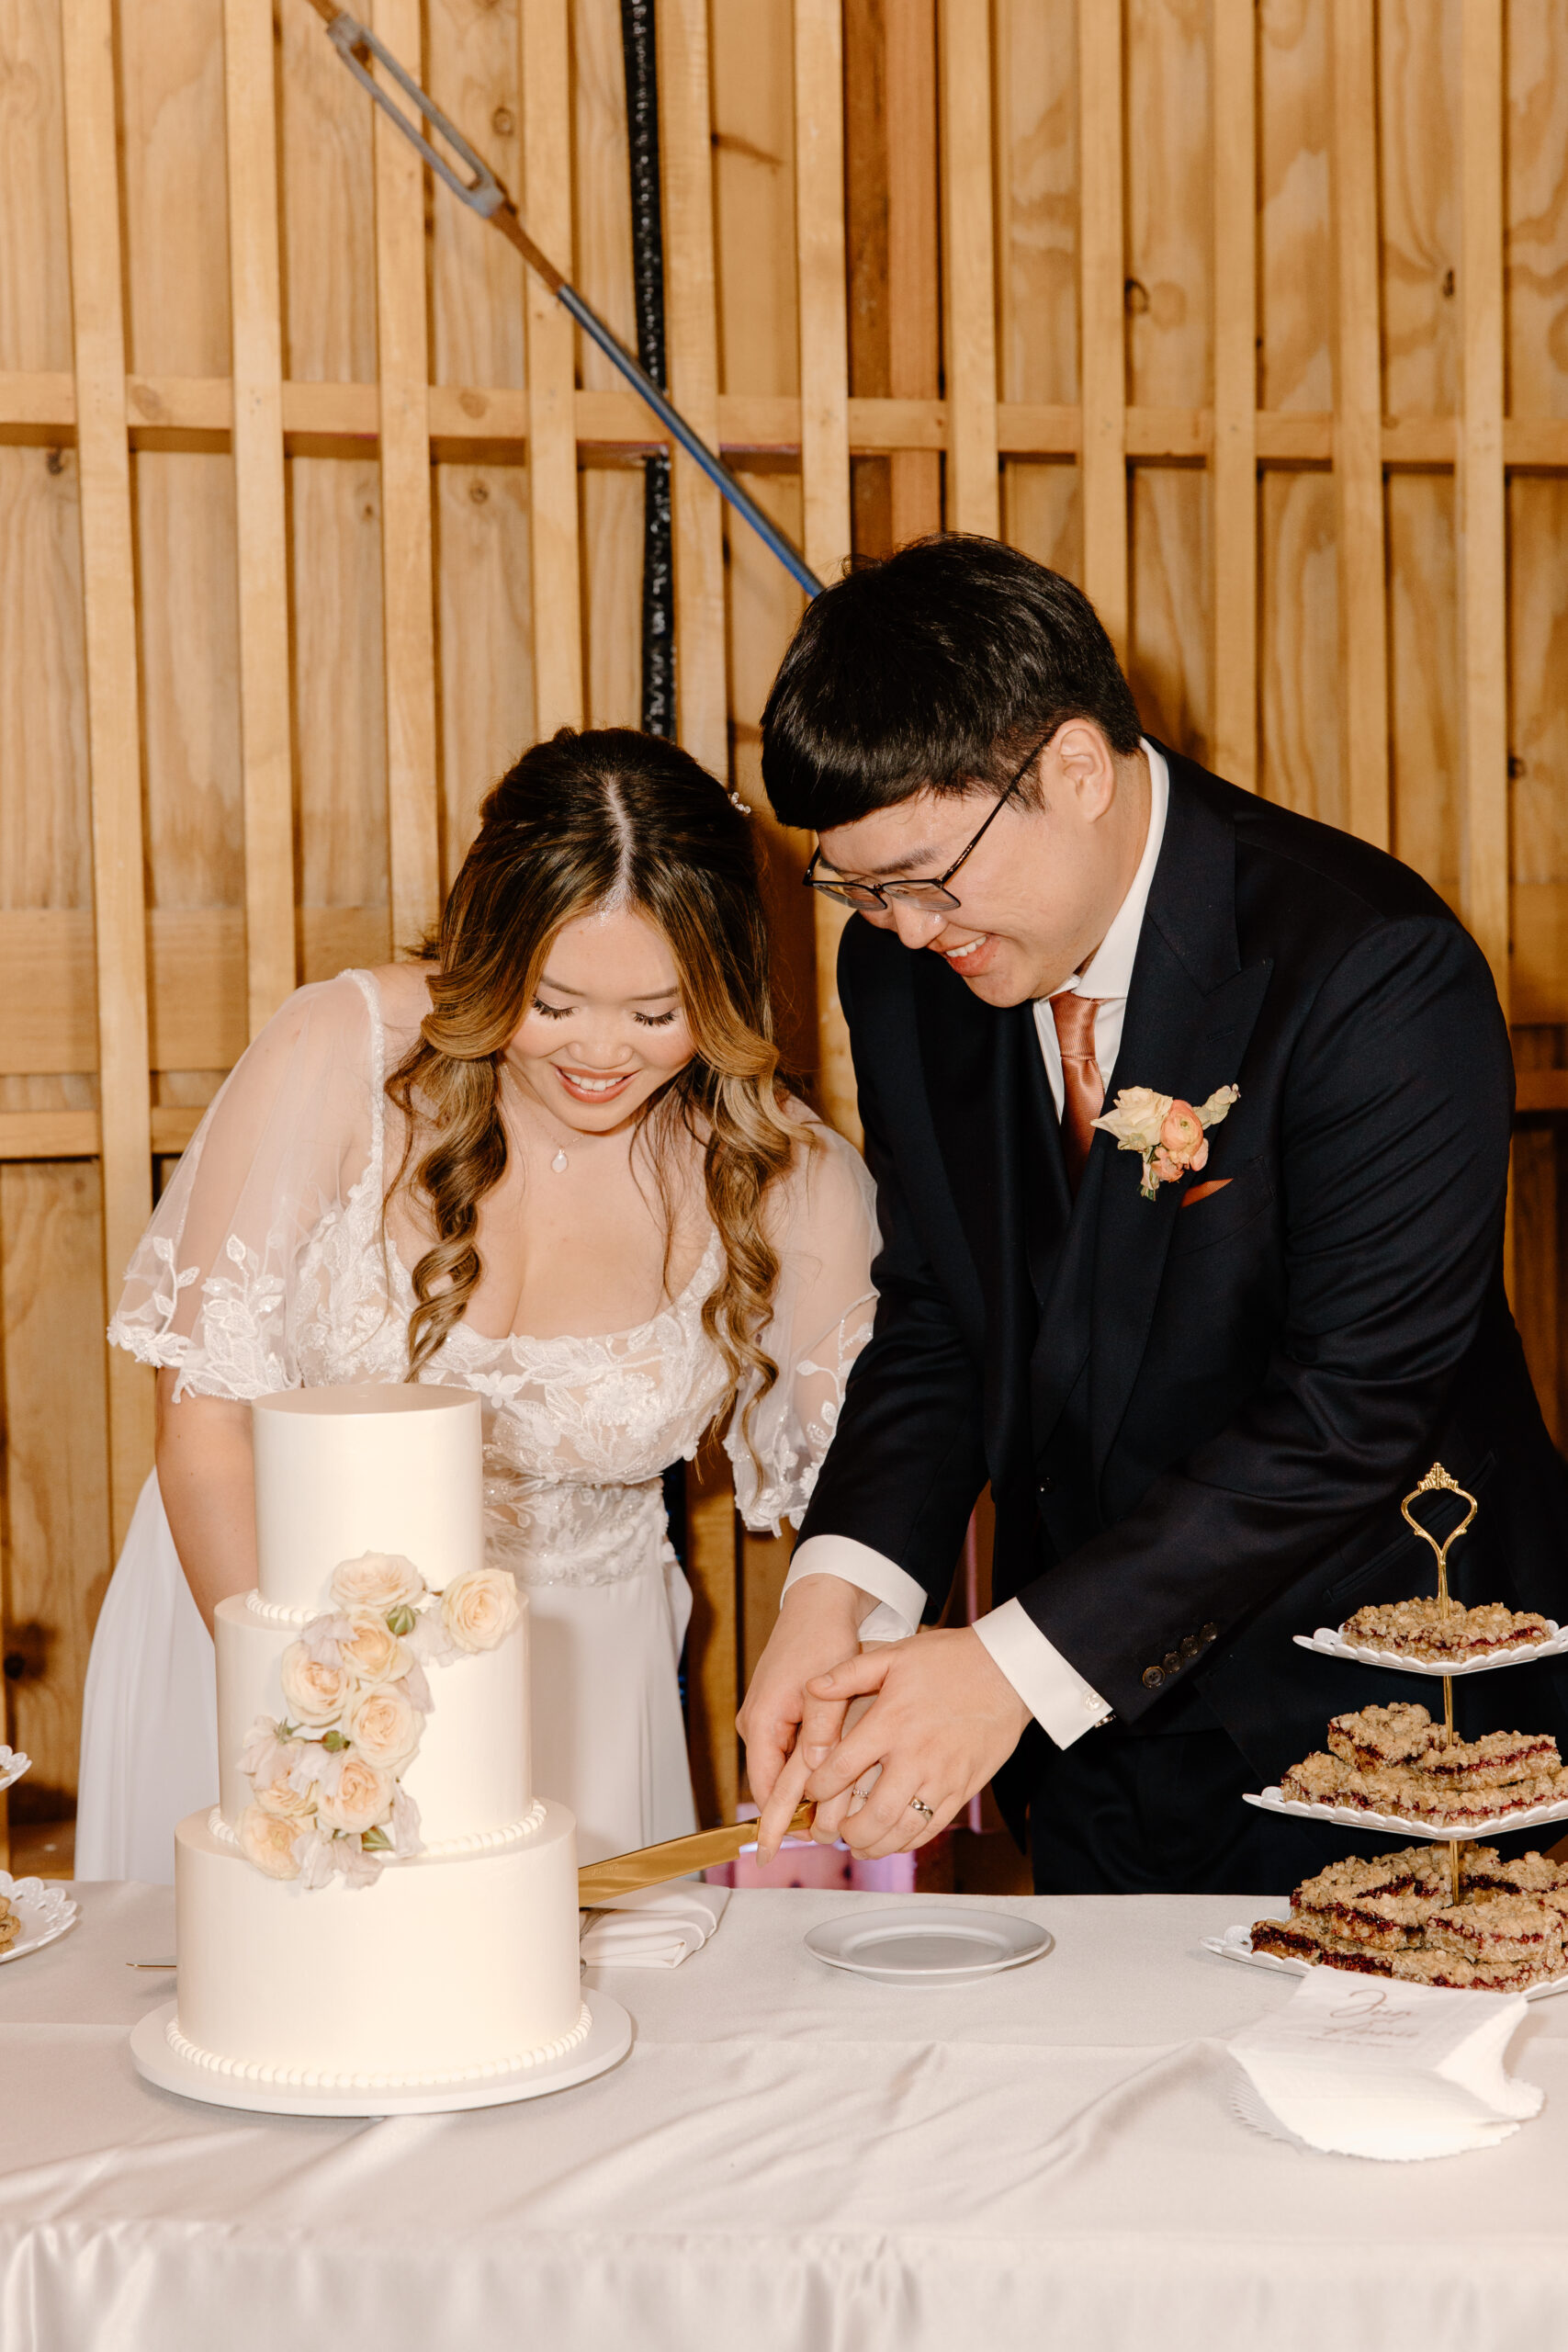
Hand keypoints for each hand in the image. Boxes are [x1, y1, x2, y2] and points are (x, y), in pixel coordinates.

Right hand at [737, 1574, 862, 1862]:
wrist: (817, 1605)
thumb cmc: (821, 1639)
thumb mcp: (826, 1688)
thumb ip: (821, 1731)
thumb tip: (814, 1772)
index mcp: (762, 1722)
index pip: (765, 1787)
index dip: (777, 1821)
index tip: (783, 1849)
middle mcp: (758, 1724)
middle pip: (772, 1782)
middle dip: (795, 1810)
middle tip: (821, 1838)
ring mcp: (767, 1718)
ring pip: (783, 1767)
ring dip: (804, 1790)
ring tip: (830, 1817)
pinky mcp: (779, 1712)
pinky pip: (789, 1750)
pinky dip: (807, 1768)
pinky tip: (831, 1781)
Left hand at [801, 1629, 1031, 1859]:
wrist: (1008, 1671)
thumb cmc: (950, 1659)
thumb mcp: (895, 1654)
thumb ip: (849, 1672)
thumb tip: (811, 1686)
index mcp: (891, 1722)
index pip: (842, 1767)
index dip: (819, 1787)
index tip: (812, 1790)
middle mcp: (915, 1756)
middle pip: (873, 1814)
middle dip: (846, 1831)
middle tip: (834, 1830)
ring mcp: (943, 1777)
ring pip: (902, 1829)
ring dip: (875, 1845)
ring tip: (859, 1844)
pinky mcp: (964, 1788)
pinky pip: (932, 1827)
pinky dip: (908, 1841)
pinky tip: (894, 1839)